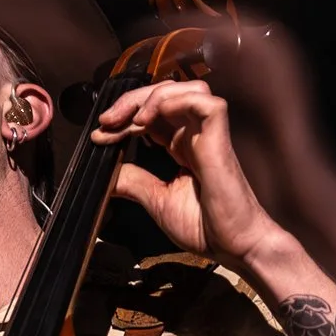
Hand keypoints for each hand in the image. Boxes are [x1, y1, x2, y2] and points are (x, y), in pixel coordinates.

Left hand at [92, 76, 288, 275]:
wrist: (235, 247)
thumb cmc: (207, 227)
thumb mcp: (157, 200)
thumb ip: (133, 182)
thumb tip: (107, 173)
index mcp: (183, 146)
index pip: (151, 117)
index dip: (123, 119)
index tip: (100, 134)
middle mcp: (195, 135)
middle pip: (164, 95)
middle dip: (131, 101)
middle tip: (106, 121)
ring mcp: (208, 134)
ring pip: (184, 88)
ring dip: (151, 96)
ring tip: (130, 120)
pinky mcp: (220, 138)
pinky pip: (203, 100)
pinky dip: (173, 101)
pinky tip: (148, 119)